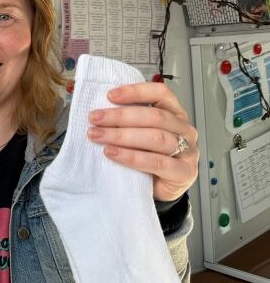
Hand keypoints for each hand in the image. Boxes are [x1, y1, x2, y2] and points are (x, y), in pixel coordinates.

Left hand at [86, 82, 198, 201]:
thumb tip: (99, 112)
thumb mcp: (139, 135)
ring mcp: (188, 151)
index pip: (160, 94)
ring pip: (156, 137)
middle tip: (94, 119)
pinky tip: (112, 153)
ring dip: (122, 135)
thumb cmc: (147, 158)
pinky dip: (132, 157)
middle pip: (154, 116)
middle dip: (120, 116)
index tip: (110, 95)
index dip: (135, 92)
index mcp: (175, 114)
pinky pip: (157, 162)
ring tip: (98, 136)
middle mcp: (184, 129)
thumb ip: (129, 123)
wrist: (158, 191)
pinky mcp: (185, 172)